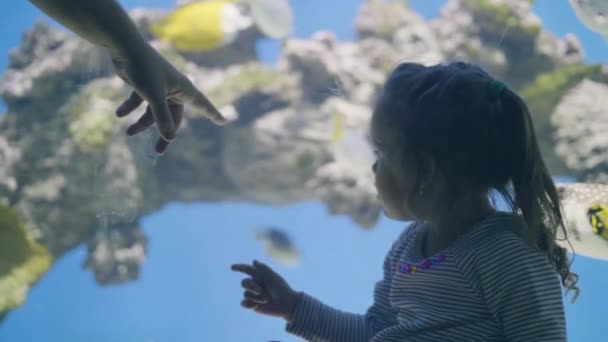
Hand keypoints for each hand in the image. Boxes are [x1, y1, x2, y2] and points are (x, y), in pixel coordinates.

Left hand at [110, 43, 227, 154]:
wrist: (124, 46)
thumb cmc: (144, 69)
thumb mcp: (153, 96)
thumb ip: (161, 118)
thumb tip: (169, 138)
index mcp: (183, 89)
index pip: (203, 105)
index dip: (213, 114)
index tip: (224, 121)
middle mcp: (174, 89)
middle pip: (172, 118)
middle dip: (163, 134)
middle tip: (158, 152)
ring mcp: (159, 87)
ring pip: (154, 112)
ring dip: (142, 122)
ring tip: (128, 132)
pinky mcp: (144, 84)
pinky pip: (140, 101)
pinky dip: (130, 107)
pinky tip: (119, 114)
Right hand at [231, 260, 301, 321]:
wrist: (287, 304)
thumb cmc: (281, 288)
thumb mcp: (273, 277)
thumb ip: (263, 269)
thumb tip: (254, 261)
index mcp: (260, 276)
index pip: (247, 270)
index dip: (239, 267)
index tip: (232, 267)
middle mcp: (255, 285)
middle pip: (244, 282)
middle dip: (251, 286)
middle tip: (260, 290)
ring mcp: (253, 295)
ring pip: (245, 294)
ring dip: (255, 297)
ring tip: (266, 299)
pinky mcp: (252, 305)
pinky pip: (243, 303)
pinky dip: (248, 304)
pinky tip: (255, 305)